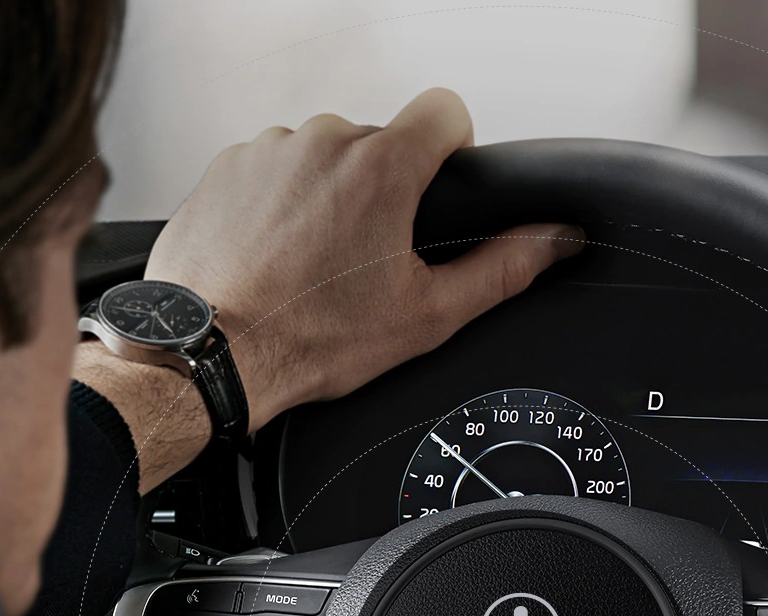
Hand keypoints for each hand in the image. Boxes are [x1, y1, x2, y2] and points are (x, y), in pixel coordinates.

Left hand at [145, 88, 583, 429]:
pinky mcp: (228, 166)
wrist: (213, 354)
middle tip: (367, 257)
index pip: (445, 110)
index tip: (438, 186)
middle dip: (383, 190)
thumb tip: (553, 241)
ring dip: (328, 196)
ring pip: (324, 156)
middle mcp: (324, 142)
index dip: (453, 148)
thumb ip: (502, 268)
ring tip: (315, 262)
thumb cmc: (308, 338)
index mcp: (382, 168)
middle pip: (380, 142)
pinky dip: (280, 204)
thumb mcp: (426, 315)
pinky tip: (276, 255)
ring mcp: (270, 150)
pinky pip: (273, 169)